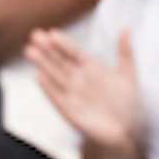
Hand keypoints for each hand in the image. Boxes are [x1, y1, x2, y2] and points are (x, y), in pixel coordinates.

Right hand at [26, 27, 144, 154]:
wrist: (127, 131)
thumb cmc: (128, 102)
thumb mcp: (128, 74)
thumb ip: (125, 51)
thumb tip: (126, 27)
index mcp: (92, 68)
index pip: (74, 52)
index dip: (63, 43)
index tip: (51, 33)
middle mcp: (79, 79)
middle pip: (60, 61)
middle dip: (47, 49)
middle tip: (34, 35)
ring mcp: (73, 94)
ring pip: (55, 75)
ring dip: (43, 64)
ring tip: (30, 50)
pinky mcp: (69, 110)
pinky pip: (56, 97)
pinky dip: (48, 87)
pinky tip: (38, 76)